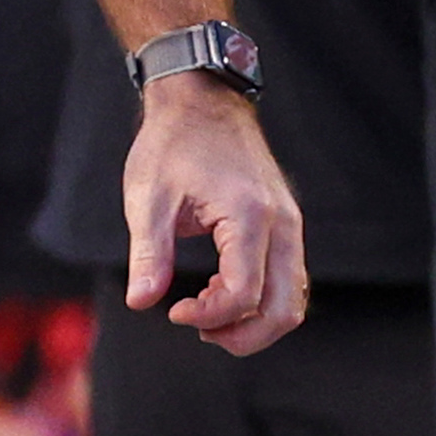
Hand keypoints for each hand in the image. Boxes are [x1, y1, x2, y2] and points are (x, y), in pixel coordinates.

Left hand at [122, 74, 306, 353]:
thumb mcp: (149, 198)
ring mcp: (290, 224)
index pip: (244, 293)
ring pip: (294, 298)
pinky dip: (263, 299)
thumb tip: (141, 302)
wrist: (200, 100)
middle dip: (243, 335)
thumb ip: (148, 254)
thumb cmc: (172, 144)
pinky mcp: (287, 224)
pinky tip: (220, 291)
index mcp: (249, 215)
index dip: (209, 316)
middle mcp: (282, 223)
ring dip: (256, 322)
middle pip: (284, 309)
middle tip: (198, 330)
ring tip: (208, 316)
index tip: (173, 311)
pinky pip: (290, 279)